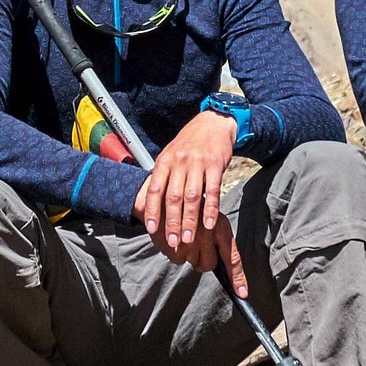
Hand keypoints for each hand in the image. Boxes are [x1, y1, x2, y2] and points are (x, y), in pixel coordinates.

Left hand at [135, 111, 242, 292]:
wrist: (213, 123)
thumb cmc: (189, 144)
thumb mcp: (170, 155)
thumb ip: (162, 178)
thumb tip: (150, 205)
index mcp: (164, 161)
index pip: (154, 189)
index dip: (151, 210)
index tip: (151, 229)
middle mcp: (179, 162)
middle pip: (173, 198)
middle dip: (171, 222)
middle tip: (171, 242)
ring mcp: (198, 163)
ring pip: (192, 197)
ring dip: (189, 220)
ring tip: (188, 239)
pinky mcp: (216, 164)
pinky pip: (213, 190)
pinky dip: (211, 209)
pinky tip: (209, 224)